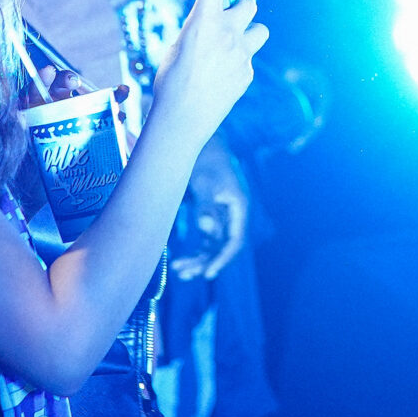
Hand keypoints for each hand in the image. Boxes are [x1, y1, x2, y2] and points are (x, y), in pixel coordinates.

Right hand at [151, 0, 266, 152]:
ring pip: (259, 30)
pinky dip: (239, 60)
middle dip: (240, 5)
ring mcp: (242, 53)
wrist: (182, 119)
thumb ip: (197, 28)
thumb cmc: (171, 81)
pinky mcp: (249, 72)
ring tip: (230, 47)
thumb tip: (209, 22)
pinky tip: (221, 76)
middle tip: (229, 15)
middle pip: (248, 2)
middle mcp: (226, 32)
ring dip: (248, 32)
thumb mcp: (177, 46)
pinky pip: (250, 57)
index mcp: (201, 22)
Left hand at [173, 138, 249, 281]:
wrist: (199, 142)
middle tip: (185, 274)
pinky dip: (194, 251)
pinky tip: (178, 262)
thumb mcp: (204, 181)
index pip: (234, 240)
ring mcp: (222, 216)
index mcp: (238, 206)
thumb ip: (206, 207)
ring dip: (198, 260)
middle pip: (222, 247)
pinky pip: (205, 240)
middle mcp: (233, 215)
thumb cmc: (204, 158)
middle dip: (205, 262)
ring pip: (212, 246)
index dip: (222, 259)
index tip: (208, 273)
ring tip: (179, 271)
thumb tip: (206, 230)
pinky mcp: (210, 216)